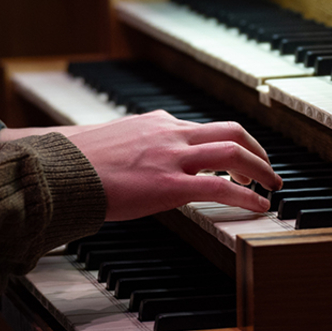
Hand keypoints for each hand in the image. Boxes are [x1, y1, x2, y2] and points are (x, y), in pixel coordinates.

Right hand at [62, 111, 282, 221]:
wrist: (59, 171)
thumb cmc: (77, 165)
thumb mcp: (112, 144)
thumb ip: (136, 149)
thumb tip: (138, 163)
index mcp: (156, 124)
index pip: (205, 127)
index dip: (229, 144)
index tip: (239, 160)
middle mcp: (169, 134)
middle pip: (231, 131)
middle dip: (257, 150)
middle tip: (267, 170)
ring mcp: (172, 157)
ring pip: (234, 151)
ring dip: (261, 169)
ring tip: (272, 186)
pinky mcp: (170, 184)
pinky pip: (221, 187)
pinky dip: (248, 196)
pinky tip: (259, 206)